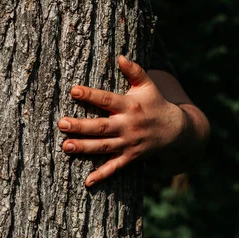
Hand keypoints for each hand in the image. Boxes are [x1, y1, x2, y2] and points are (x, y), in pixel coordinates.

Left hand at [59, 56, 186, 186]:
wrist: (177, 131)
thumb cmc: (156, 104)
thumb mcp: (147, 86)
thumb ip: (134, 71)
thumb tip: (120, 56)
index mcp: (129, 106)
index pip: (107, 99)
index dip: (90, 95)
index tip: (73, 90)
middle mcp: (128, 126)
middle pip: (101, 126)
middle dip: (80, 126)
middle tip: (61, 124)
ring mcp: (129, 143)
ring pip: (103, 147)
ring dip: (84, 147)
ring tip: (65, 146)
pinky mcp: (130, 157)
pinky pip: (115, 167)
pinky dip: (102, 175)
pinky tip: (88, 181)